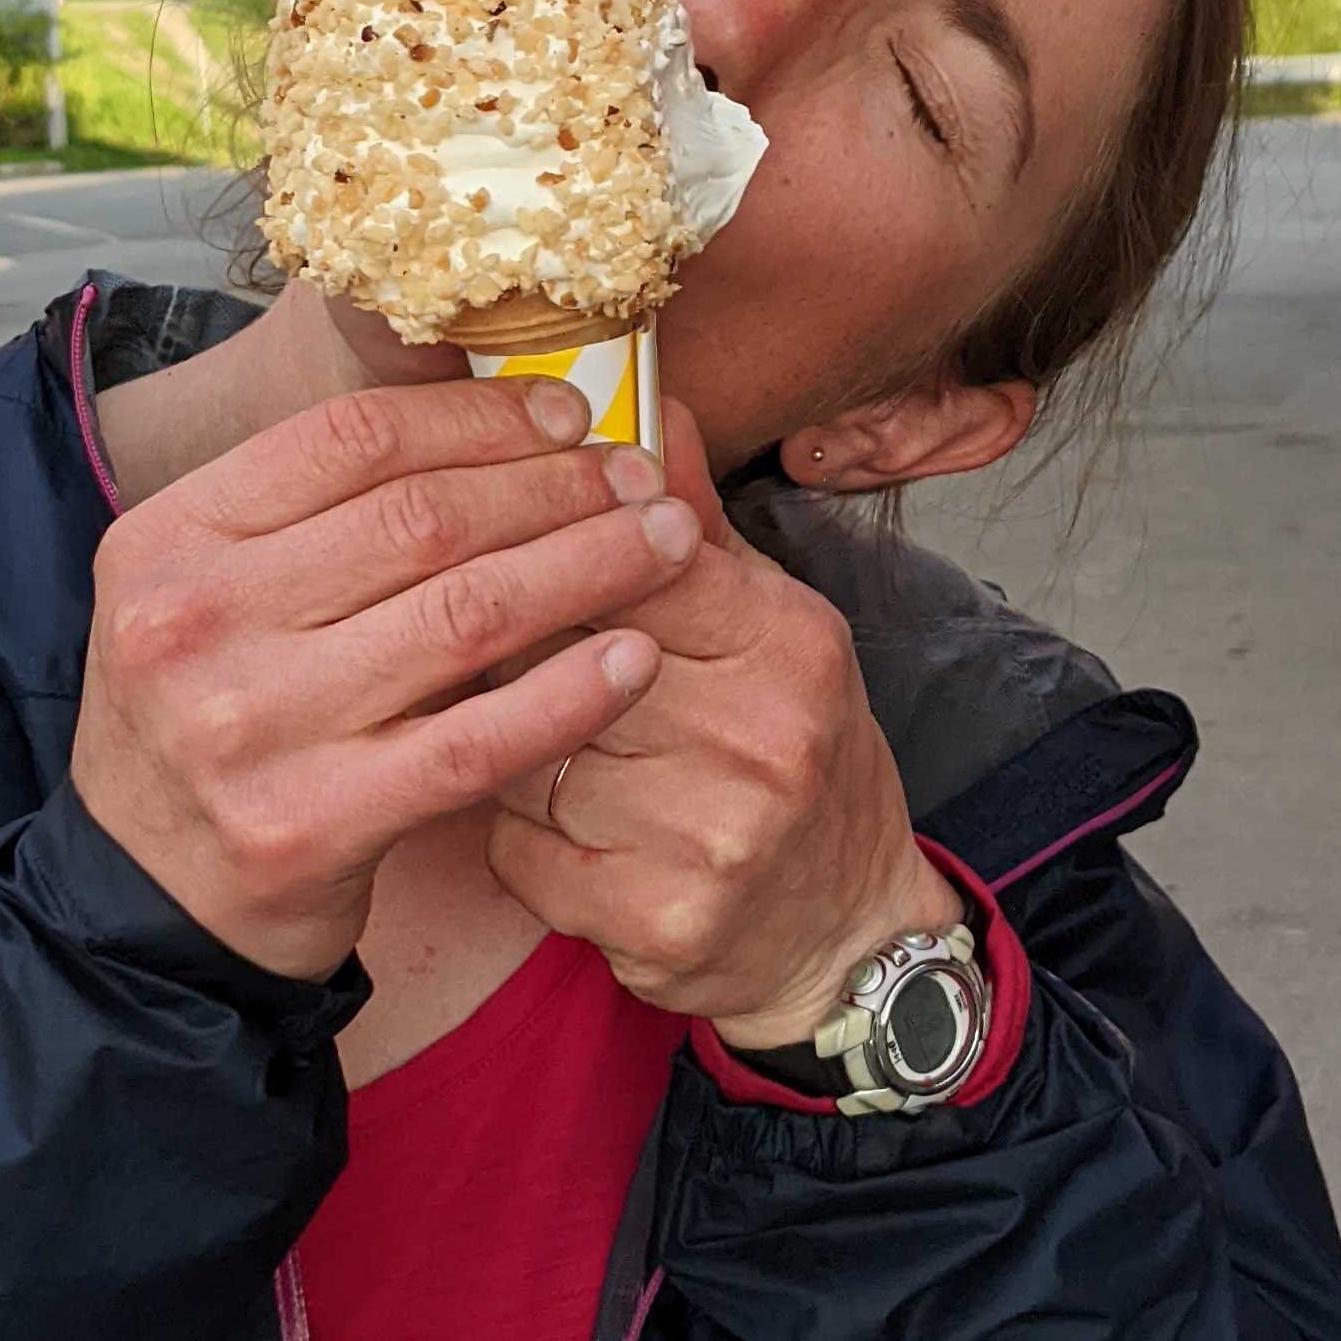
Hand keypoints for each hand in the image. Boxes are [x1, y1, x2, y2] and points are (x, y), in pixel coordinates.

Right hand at [71, 377, 700, 979]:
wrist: (147, 902)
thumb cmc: (213, 718)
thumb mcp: (215, 590)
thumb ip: (320, 507)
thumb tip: (488, 399)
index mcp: (168, 538)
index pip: (352, 438)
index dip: (480, 417)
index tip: (570, 413)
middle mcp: (195, 622)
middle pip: (422, 518)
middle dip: (556, 486)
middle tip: (637, 479)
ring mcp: (251, 727)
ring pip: (465, 614)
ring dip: (588, 567)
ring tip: (663, 543)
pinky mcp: (313, 823)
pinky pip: (476, 740)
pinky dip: (570, 692)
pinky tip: (636, 658)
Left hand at [485, 400, 951, 1044]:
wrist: (844, 935)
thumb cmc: (791, 757)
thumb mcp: (774, 629)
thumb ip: (698, 526)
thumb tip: (648, 404)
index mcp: (786, 642)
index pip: (630, 557)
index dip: (554, 549)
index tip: (512, 548)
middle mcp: (761, 735)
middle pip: (562, 652)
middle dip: (518, 651)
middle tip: (496, 652)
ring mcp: (715, 836)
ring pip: (525, 750)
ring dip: (508, 746)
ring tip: (541, 747)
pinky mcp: (660, 923)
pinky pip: (519, 849)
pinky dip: (516, 837)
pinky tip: (554, 828)